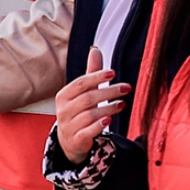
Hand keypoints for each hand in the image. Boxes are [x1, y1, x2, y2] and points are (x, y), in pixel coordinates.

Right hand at [54, 47, 126, 164]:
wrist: (70, 140)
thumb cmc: (79, 111)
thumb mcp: (83, 92)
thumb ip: (91, 72)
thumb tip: (95, 49)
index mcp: (64, 95)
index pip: (80, 83)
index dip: (97, 77)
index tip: (113, 73)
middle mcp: (63, 110)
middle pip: (88, 98)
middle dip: (109, 92)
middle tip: (126, 88)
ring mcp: (68, 126)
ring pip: (90, 115)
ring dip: (108, 108)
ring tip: (122, 104)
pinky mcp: (75, 140)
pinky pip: (87, 132)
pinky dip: (98, 126)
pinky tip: (109, 120)